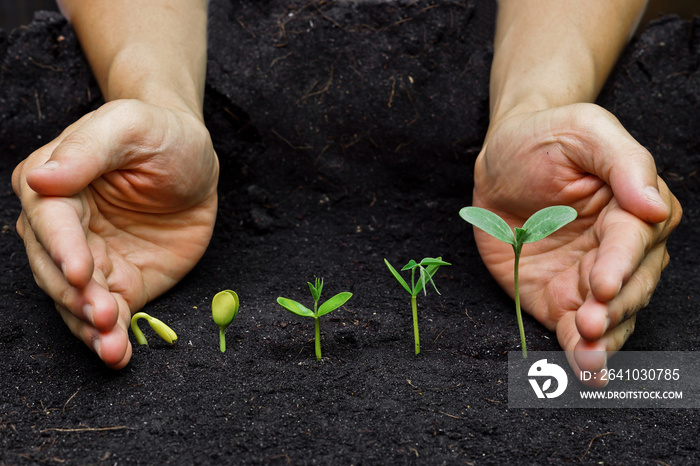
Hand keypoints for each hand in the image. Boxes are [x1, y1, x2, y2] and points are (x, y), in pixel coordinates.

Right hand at [12, 99, 218, 368]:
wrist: (193, 158)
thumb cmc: (160, 132)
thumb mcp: (131, 125)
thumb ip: (89, 149)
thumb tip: (41, 178)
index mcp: (54, 185)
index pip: (50, 222)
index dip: (64, 249)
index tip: (83, 271)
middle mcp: (62, 229)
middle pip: (56, 270)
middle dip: (77, 296)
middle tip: (103, 315)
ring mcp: (91, 260)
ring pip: (77, 301)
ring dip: (91, 327)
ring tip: (111, 346)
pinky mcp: (121, 282)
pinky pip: (110, 314)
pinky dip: (111, 337)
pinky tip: (118, 354)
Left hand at [473, 103, 680, 383]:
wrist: (500, 160)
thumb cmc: (546, 138)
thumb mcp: (584, 130)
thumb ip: (622, 162)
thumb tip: (653, 207)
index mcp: (633, 209)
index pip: (633, 242)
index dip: (620, 264)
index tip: (602, 282)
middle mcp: (618, 250)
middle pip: (630, 286)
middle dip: (612, 308)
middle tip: (590, 321)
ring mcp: (589, 278)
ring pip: (611, 316)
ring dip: (601, 339)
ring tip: (587, 355)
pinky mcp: (559, 298)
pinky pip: (575, 329)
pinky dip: (579, 350)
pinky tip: (583, 369)